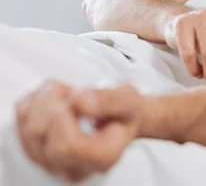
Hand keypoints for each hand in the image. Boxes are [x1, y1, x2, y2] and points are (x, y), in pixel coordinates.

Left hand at [15, 80, 141, 182]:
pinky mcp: (36, 151)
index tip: (81, 99)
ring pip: (28, 128)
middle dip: (54, 102)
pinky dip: (35, 102)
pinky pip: (20, 122)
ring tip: (69, 95)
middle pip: (40, 134)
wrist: (120, 118)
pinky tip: (56, 100)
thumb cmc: (124, 112)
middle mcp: (74, 168)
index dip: (66, 114)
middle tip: (76, 94)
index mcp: (102, 158)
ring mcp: (52, 163)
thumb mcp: (129, 99)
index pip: (66, 145)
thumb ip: (111, 100)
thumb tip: (82, 102)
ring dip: (45, 99)